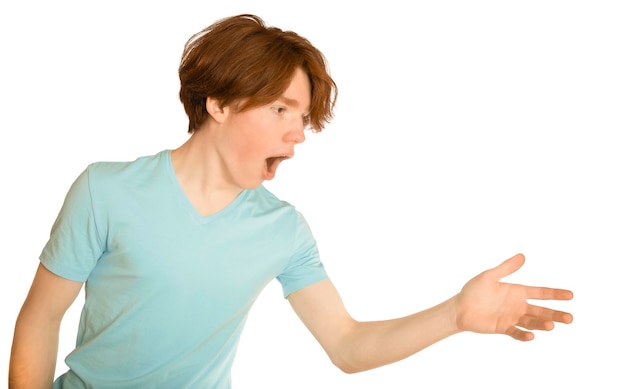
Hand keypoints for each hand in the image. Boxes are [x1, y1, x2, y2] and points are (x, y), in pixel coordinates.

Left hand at [454, 253, 572, 340]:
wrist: (459, 308)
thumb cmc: (473, 291)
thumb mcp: (490, 276)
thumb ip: (506, 268)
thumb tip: (522, 256)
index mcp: (517, 291)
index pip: (541, 293)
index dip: (555, 294)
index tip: (571, 295)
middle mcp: (518, 305)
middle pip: (541, 311)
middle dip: (556, 314)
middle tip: (570, 318)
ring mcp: (512, 318)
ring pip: (532, 322)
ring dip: (542, 324)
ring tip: (551, 326)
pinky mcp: (503, 328)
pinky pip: (517, 333)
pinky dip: (524, 335)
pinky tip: (531, 336)